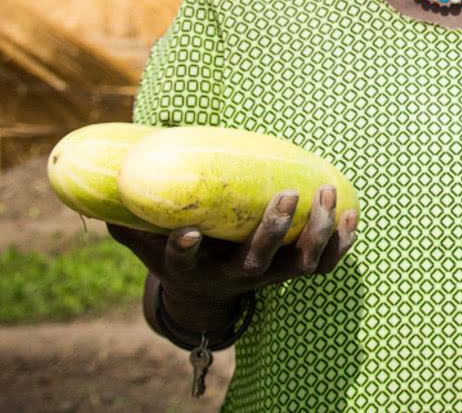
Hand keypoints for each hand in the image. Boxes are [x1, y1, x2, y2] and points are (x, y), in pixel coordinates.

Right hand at [107, 185, 358, 307]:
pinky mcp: (293, 270)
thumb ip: (128, 215)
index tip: (188, 233)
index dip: (185, 250)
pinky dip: (341, 242)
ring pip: (300, 265)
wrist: (207, 292)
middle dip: (274, 230)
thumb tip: (97, 184)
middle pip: (258, 261)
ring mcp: (269, 276)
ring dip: (317, 232)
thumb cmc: (175, 250)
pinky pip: (325, 263)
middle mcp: (234, 275)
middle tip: (287, 194)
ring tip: (326, 193)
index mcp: (194, 266)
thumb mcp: (145, 237)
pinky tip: (351, 213)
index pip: (185, 261)